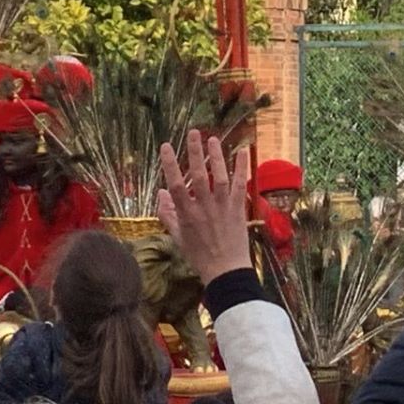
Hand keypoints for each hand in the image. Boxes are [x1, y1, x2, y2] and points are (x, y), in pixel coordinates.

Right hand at [158, 131, 254, 280]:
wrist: (225, 271)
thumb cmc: (199, 255)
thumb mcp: (178, 237)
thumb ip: (167, 214)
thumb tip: (160, 193)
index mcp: (186, 213)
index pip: (175, 184)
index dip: (170, 164)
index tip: (166, 146)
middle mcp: (203, 207)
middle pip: (197, 175)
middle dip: (194, 152)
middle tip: (193, 132)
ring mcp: (222, 207)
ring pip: (218, 177)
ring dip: (216, 157)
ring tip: (213, 139)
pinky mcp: (238, 209)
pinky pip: (240, 185)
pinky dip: (242, 168)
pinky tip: (243, 151)